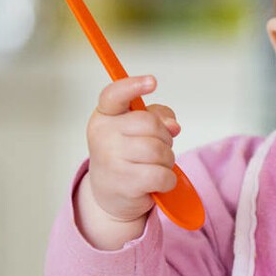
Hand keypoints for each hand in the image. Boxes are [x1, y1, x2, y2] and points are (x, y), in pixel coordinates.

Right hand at [77, 75, 181, 249]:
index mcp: (105, 115)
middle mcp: (103, 135)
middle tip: (157, 148)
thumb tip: (173, 125)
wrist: (110, 193)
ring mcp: (111, 160)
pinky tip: (157, 182)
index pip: (115, 95)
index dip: (134, 86)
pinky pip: (162, 175)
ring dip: (167, 159)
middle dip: (164, 137)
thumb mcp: (138, 129)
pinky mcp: (124, 183)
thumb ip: (157, 117)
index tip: (152, 81)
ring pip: (159, 151)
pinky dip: (168, 180)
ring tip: (156, 165)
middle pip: (150, 124)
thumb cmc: (127, 154)